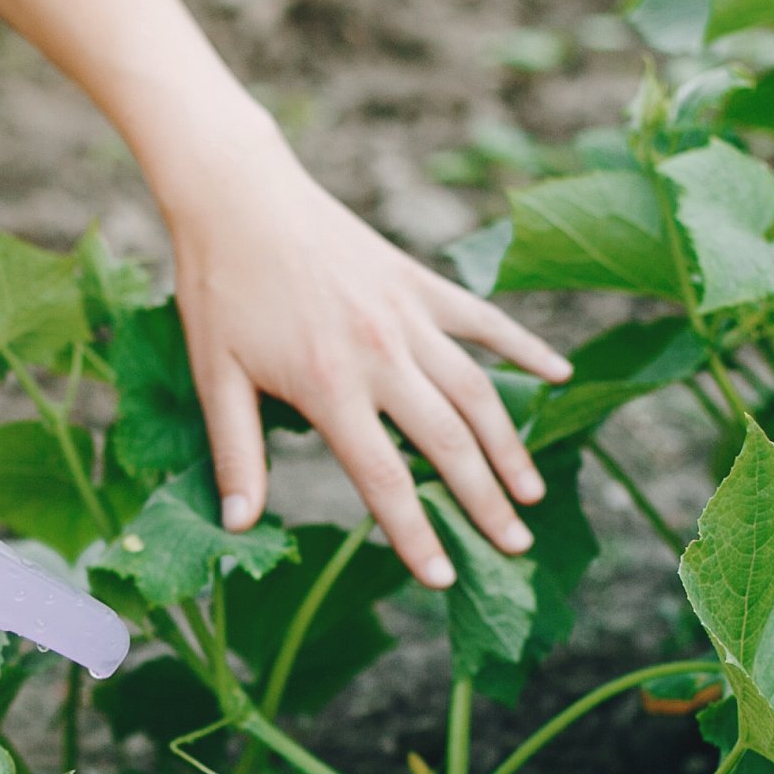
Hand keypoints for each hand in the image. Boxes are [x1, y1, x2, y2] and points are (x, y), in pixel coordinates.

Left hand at [161, 126, 569, 587]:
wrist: (238, 195)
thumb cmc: (219, 289)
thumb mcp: (214, 377)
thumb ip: (236, 454)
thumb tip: (241, 525)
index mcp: (329, 386)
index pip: (384, 479)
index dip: (415, 534)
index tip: (442, 578)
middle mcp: (381, 355)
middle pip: (449, 444)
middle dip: (486, 502)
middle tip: (515, 547)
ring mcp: (408, 316)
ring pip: (478, 391)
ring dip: (511, 445)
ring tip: (533, 493)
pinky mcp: (419, 282)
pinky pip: (484, 321)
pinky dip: (524, 347)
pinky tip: (559, 376)